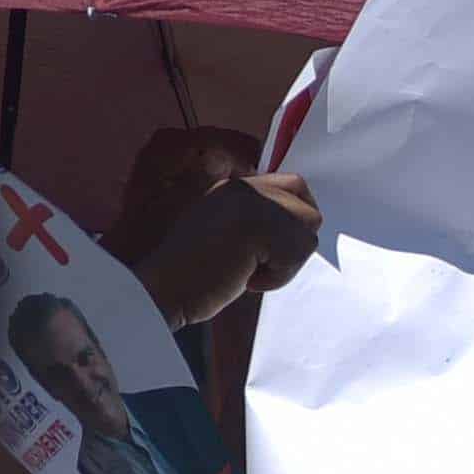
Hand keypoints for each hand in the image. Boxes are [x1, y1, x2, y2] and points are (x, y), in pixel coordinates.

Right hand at [132, 170, 320, 327]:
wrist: (165, 287)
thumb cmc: (192, 270)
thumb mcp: (226, 232)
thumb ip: (257, 220)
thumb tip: (300, 224)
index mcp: (235, 188)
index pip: (295, 186)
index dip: (296, 218)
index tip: (280, 244)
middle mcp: (245, 188)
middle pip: (308, 210)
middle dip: (295, 243)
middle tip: (261, 261)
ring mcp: (252, 204)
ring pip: (307, 236)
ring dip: (285, 264)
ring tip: (248, 269)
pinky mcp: (258, 225)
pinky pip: (298, 255)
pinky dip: (278, 277)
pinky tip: (247, 277)